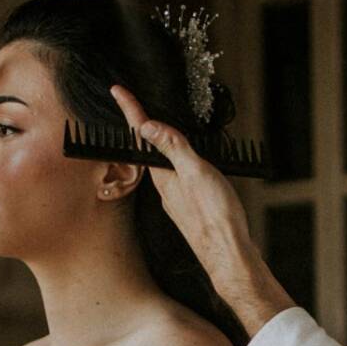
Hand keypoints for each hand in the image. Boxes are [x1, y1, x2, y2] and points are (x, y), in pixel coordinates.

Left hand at [109, 87, 291, 337]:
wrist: (229, 255)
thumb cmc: (216, 216)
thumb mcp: (196, 174)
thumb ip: (173, 149)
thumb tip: (146, 127)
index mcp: (163, 175)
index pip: (143, 136)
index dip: (131, 110)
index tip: (117, 90)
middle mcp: (164, 186)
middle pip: (147, 148)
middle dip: (139, 124)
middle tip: (129, 101)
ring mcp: (175, 197)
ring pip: (160, 162)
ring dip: (154, 141)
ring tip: (149, 123)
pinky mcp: (188, 206)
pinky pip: (173, 174)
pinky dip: (170, 158)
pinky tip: (178, 158)